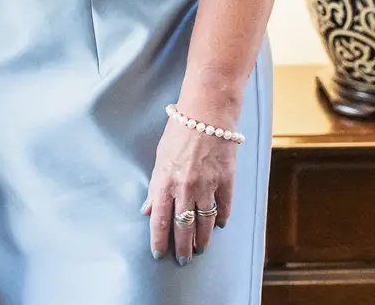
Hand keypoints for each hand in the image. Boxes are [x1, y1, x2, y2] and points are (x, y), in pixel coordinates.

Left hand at [142, 108, 238, 264]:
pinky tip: (219, 225)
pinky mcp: (227, 181)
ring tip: (201, 248)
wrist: (207, 113)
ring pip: (205, 222)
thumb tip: (147, 209)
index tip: (159, 254)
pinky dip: (221, 219)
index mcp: (165, 181)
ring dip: (203, 238)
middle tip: (184, 260)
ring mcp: (208, 185)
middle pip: (184, 227)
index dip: (159, 241)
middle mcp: (186, 187)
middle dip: (183, 247)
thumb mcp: (160, 157)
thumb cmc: (179, 131)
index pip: (160, 220)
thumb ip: (155, 186)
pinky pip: (224, 208)